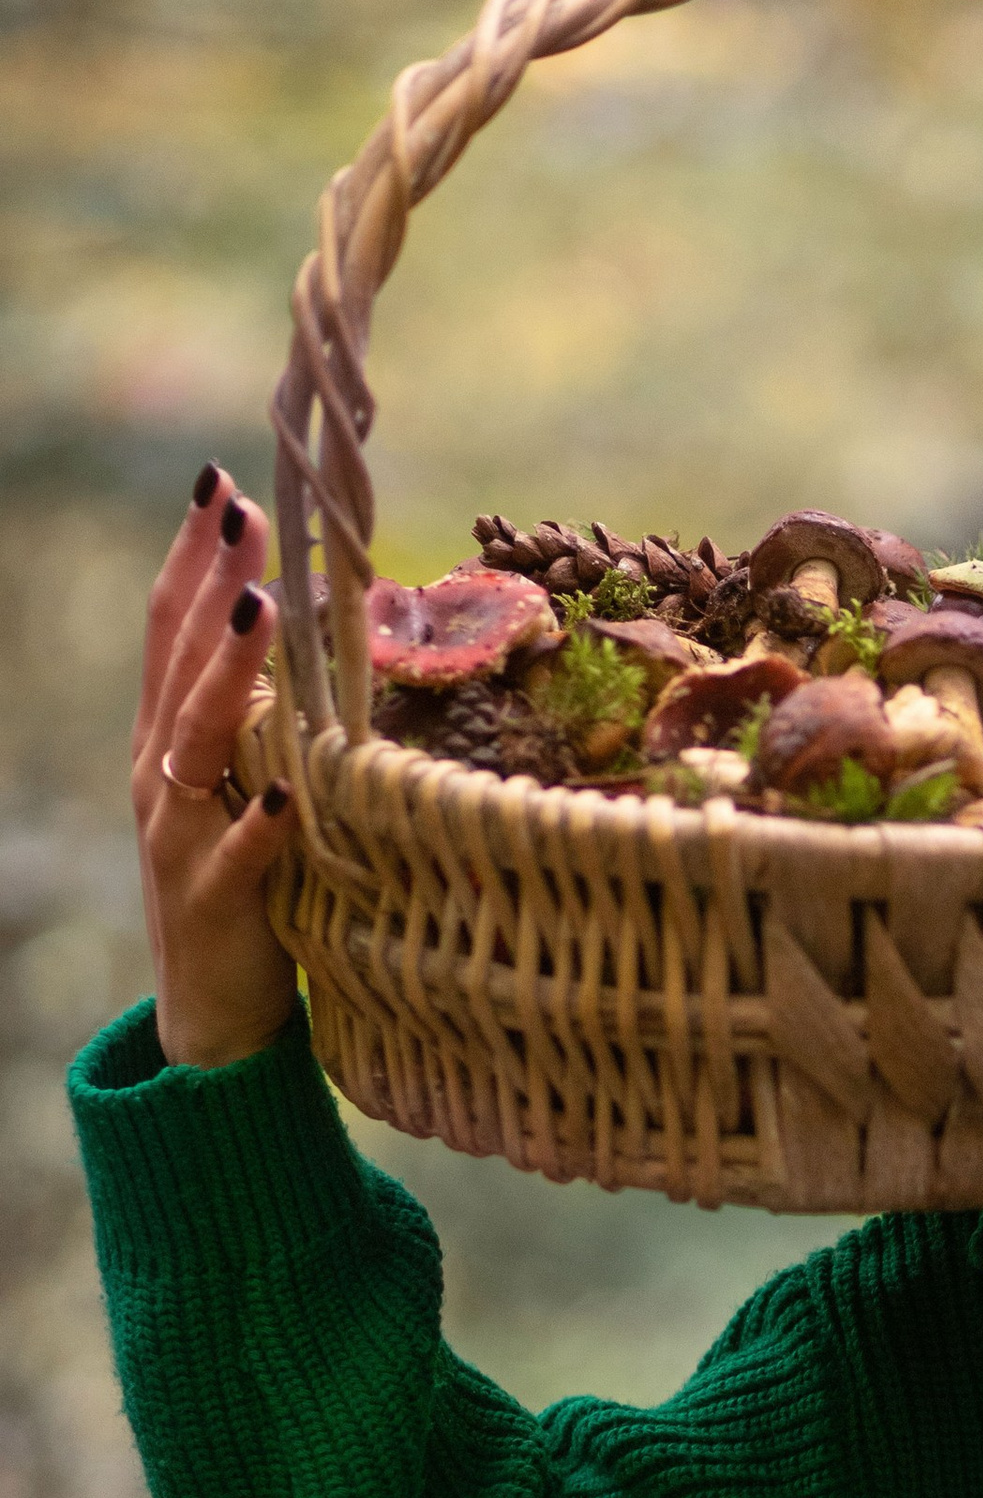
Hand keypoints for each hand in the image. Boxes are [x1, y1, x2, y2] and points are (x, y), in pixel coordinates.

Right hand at [130, 465, 299, 1070]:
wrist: (211, 1012)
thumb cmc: (242, 884)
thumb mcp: (245, 786)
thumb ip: (263, 720)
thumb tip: (307, 634)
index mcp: (169, 740)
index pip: (173, 631)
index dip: (194, 559)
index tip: (222, 486)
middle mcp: (160, 776)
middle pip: (179, 665)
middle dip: (210, 587)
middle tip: (241, 515)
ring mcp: (178, 839)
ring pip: (196, 744)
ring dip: (228, 676)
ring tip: (260, 612)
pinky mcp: (213, 905)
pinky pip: (236, 862)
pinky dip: (257, 829)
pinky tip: (285, 799)